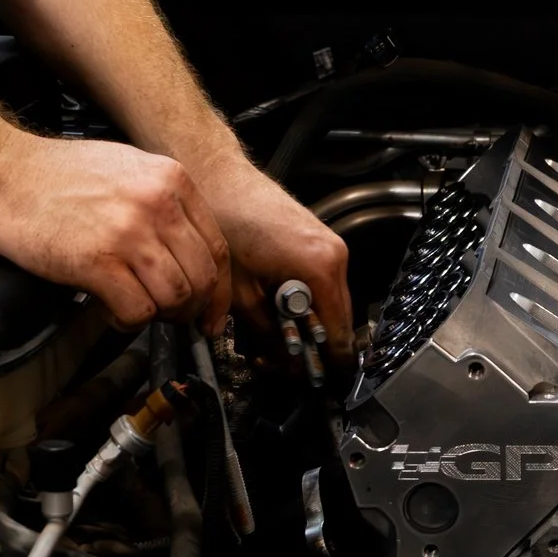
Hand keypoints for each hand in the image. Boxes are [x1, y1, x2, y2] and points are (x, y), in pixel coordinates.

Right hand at [0, 134, 231, 330]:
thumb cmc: (54, 175)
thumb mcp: (127, 170)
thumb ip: (164, 204)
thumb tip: (189, 252)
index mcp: (171, 180)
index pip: (218, 249)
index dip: (219, 291)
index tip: (212, 311)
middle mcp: (158, 203)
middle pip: (202, 278)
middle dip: (192, 309)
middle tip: (174, 319)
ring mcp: (129, 232)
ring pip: (176, 297)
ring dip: (160, 316)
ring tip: (138, 310)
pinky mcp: (97, 260)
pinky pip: (138, 309)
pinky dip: (129, 321)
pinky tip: (113, 311)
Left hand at [194, 154, 354, 362]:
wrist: (217, 175)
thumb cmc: (226, 219)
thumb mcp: (239, 290)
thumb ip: (264, 331)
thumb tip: (277, 358)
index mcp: (321, 269)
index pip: (340, 334)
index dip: (327, 364)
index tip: (317, 382)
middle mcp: (335, 257)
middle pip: (337, 322)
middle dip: (308, 347)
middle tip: (275, 360)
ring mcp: (330, 248)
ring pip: (328, 305)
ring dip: (302, 325)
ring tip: (265, 332)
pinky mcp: (319, 242)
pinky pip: (319, 286)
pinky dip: (299, 303)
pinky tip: (270, 306)